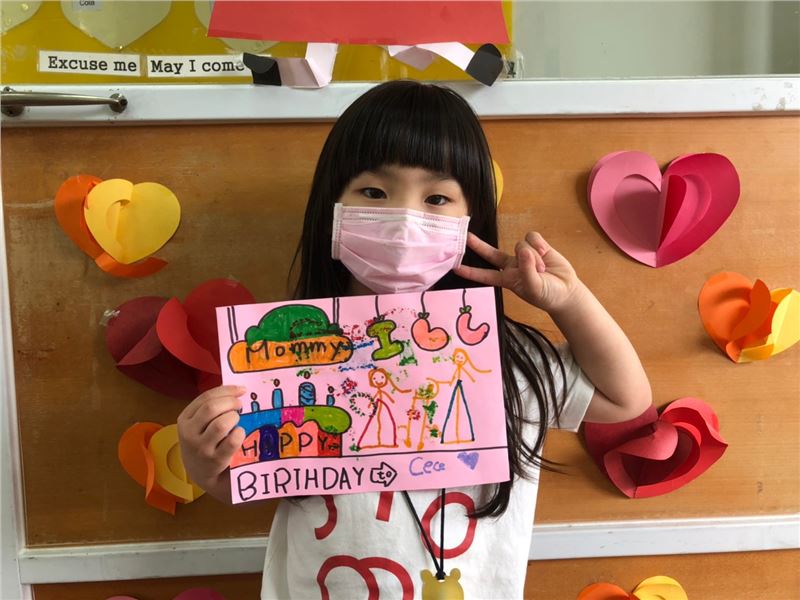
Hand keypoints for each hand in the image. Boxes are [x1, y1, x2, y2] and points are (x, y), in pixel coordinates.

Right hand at [177, 385, 245, 501]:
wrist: (201, 472)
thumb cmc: (203, 441)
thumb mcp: (198, 424)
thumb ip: (210, 407)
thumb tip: (235, 388)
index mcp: (184, 419)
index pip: (205, 398)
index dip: (226, 390)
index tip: (241, 390)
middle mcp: (189, 433)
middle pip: (212, 408)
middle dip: (230, 402)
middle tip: (240, 405)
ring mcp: (201, 448)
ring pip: (221, 424)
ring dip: (234, 417)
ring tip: (237, 420)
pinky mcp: (215, 460)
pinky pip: (232, 440)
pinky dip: (239, 433)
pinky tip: (239, 433)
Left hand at [454, 232, 581, 312]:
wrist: (567, 291)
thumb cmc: (547, 295)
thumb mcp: (535, 288)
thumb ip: (527, 270)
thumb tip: (523, 250)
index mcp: (507, 279)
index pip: (484, 275)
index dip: (470, 271)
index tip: (455, 267)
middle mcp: (512, 265)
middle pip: (491, 253)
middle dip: (478, 245)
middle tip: (466, 236)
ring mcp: (523, 255)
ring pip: (519, 244)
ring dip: (533, 256)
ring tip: (543, 269)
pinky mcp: (537, 246)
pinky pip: (532, 237)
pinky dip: (540, 246)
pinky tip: (546, 255)